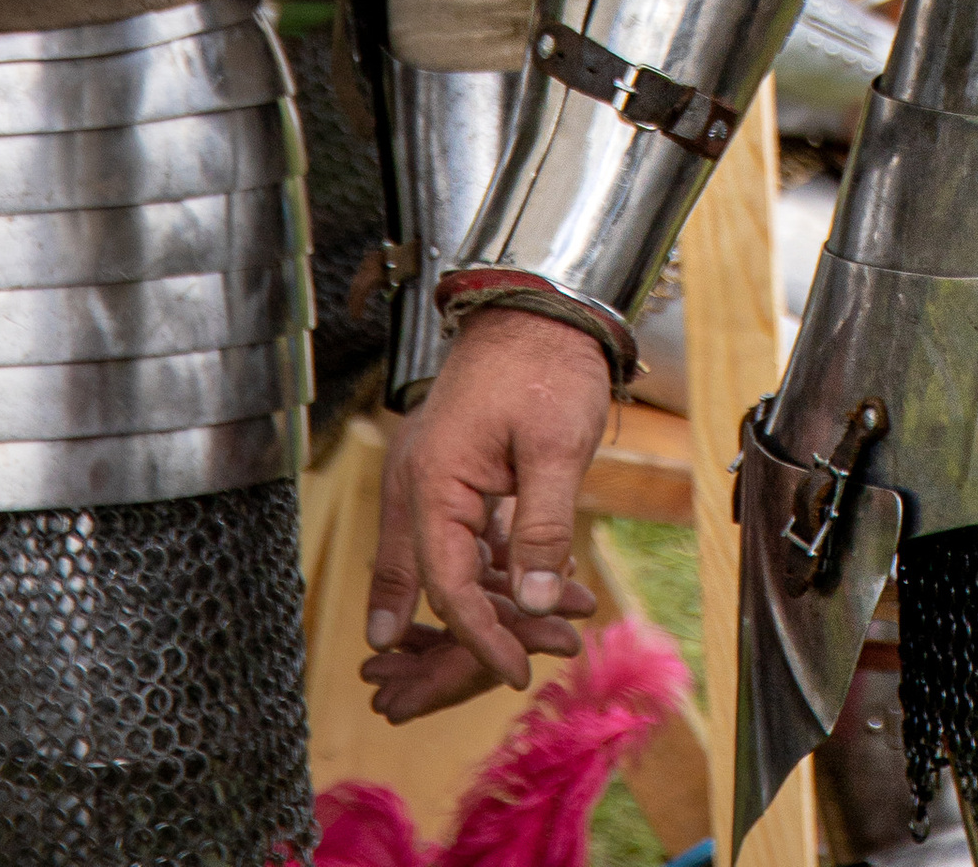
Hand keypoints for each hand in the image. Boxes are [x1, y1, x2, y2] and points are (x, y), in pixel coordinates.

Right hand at [367, 308, 615, 700]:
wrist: (542, 305)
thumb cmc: (547, 365)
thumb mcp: (555, 447)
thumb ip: (543, 527)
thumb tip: (536, 603)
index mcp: (431, 482)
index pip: (446, 586)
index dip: (479, 636)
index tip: (515, 673)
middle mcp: (418, 487)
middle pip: (433, 587)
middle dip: (477, 632)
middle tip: (525, 666)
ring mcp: (433, 482)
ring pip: (454, 566)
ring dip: (500, 600)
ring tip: (558, 627)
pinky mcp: (456, 477)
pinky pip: (470, 539)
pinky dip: (504, 566)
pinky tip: (548, 586)